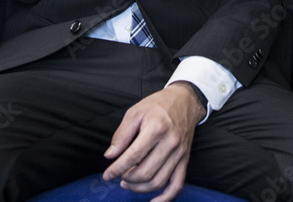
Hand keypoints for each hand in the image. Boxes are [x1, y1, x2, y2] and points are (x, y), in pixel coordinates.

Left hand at [103, 82, 204, 201]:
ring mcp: (179, 154)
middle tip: (118, 176)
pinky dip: (166, 198)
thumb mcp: (135, 112)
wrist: (185, 100)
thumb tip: (110, 156)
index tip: (107, 175)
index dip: (117, 169)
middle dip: (127, 179)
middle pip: (145, 172)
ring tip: (128, 183)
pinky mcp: (185, 160)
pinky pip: (177, 185)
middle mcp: (170, 143)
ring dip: (140, 188)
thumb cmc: (157, 105)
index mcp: (156, 129)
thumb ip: (121, 135)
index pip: (133, 156)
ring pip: (158, 182)